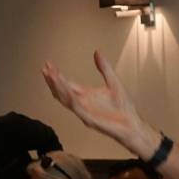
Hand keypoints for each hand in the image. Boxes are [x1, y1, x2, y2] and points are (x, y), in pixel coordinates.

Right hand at [42, 51, 158, 158]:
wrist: (133, 125)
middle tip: (45, 68)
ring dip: (57, 88)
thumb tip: (96, 52)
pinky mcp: (89, 119)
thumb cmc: (124, 108)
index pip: (67, 84)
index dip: (57, 75)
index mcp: (86, 95)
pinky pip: (76, 108)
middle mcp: (82, 103)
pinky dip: (69, 99)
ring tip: (50, 76)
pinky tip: (64, 90)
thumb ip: (104, 68)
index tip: (49, 64)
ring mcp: (84, 111)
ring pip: (65, 99)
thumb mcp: (113, 82)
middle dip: (53, 80)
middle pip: (62, 91)